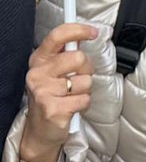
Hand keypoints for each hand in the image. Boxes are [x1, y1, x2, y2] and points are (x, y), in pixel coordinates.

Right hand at [19, 22, 97, 161]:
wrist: (40, 131)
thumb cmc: (51, 97)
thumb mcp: (53, 72)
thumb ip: (66, 53)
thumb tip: (83, 35)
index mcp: (38, 60)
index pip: (57, 36)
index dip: (78, 30)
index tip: (92, 32)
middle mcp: (38, 74)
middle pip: (78, 58)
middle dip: (86, 69)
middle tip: (78, 79)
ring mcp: (44, 92)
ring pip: (85, 80)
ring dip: (85, 89)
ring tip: (71, 96)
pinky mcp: (53, 109)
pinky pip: (85, 99)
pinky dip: (84, 103)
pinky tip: (71, 107)